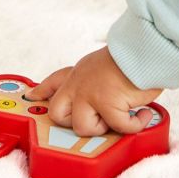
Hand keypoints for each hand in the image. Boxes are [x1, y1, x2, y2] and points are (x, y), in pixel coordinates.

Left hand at [25, 46, 163, 136]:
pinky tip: (142, 114)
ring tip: (120, 114)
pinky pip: (118, 127)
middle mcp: (79, 83)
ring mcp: (89, 93)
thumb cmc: (132, 57)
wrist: (145, 49)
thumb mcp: (104, 65)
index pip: (54, 81)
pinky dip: (134, 124)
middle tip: (97, 118)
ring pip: (82, 127)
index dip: (42, 92)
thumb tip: (101, 99)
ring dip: (104, 127)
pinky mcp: (106, 103)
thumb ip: (95, 80)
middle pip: (57, 113)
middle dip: (73, 122)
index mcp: (79, 73)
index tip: (33, 97)